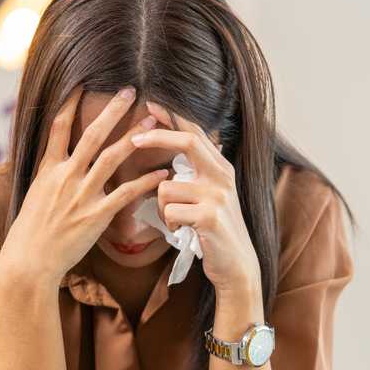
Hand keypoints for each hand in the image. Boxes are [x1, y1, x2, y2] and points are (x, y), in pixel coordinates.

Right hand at [0, 86, 170, 286]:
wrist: (29, 262)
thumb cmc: (31, 233)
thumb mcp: (35, 196)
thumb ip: (51, 177)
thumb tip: (59, 163)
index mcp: (47, 169)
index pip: (58, 127)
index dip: (70, 103)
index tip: (83, 83)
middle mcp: (64, 177)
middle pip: (90, 135)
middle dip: (111, 111)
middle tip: (130, 91)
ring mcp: (81, 195)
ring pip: (110, 158)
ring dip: (133, 138)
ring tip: (152, 122)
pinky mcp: (96, 215)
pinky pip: (126, 193)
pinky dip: (145, 182)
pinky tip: (162, 172)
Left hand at [131, 101, 260, 295]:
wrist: (236, 265)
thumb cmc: (216, 231)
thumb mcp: (212, 195)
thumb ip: (197, 172)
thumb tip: (175, 148)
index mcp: (221, 168)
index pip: (196, 133)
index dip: (172, 117)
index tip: (150, 104)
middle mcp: (223, 176)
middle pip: (188, 143)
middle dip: (156, 137)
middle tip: (133, 140)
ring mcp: (218, 196)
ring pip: (167, 187)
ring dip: (163, 207)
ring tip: (178, 221)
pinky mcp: (210, 217)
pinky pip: (170, 211)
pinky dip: (169, 223)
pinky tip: (183, 231)